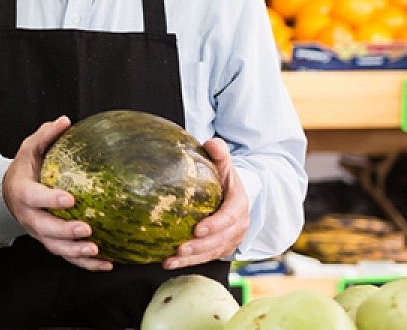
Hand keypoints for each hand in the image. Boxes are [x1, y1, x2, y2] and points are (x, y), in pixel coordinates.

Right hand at [2, 117, 111, 271]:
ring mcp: (38, 232)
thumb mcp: (31, 148)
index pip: (34, 198)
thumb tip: (66, 120)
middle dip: (65, 231)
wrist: (11, 191)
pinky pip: (66, 256)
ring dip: (75, 252)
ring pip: (55, 247)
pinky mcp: (49, 242)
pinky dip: (85, 263)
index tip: (70, 199)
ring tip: (97, 250)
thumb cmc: (26, 167)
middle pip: (44, 228)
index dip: (50, 200)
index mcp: (22, 191)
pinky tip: (106, 263)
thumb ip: (47, 135)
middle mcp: (28, 216)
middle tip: (86, 229)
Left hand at [164, 138, 248, 269]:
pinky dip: (187, 262)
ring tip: (170, 260)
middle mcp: (238, 225)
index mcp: (239, 204)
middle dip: (200, 247)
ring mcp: (230, 239)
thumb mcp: (224, 163)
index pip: (230, 217)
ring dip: (191, 259)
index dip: (216, 225)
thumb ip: (219, 152)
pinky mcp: (220, 247)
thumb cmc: (223, 176)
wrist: (233, 193)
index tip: (198, 229)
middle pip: (220, 240)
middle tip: (180, 248)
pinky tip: (167, 262)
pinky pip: (204, 257)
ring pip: (212, 253)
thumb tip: (211, 143)